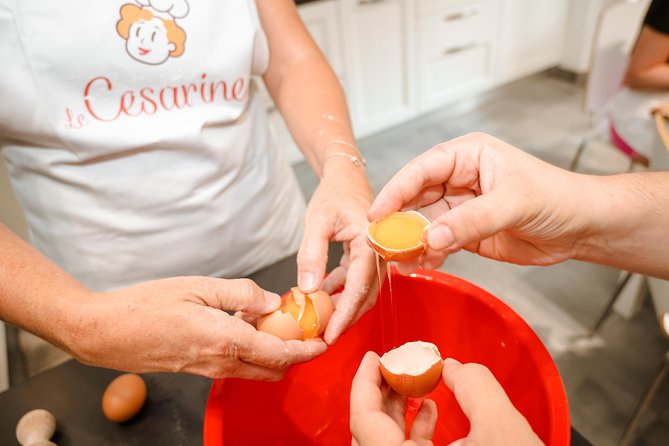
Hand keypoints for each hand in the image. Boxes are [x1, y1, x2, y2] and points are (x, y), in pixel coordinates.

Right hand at [69, 277, 326, 378]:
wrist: (106, 332)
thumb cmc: (147, 305)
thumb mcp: (198, 288)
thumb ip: (240, 294)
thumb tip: (272, 301)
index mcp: (227, 340)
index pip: (281, 353)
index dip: (308, 350)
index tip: (325, 341)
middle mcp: (222, 362)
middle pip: (274, 370)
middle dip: (296, 356)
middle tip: (306, 331)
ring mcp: (209, 370)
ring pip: (256, 370)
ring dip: (274, 354)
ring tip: (279, 325)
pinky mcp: (197, 370)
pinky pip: (236, 366)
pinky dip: (252, 353)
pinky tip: (246, 327)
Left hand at [297, 159, 378, 343]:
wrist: (346, 177)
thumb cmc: (333, 194)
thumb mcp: (317, 222)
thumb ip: (312, 255)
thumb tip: (308, 291)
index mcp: (372, 243)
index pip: (359, 287)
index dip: (345, 315)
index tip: (330, 336)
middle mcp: (380, 253)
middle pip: (365, 296)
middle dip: (345, 319)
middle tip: (322, 337)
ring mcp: (376, 257)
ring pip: (363, 292)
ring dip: (343, 308)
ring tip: (320, 322)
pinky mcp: (368, 258)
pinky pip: (358, 282)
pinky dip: (342, 293)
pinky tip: (323, 297)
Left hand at [349, 352, 542, 445]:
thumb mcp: (503, 428)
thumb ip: (475, 387)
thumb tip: (453, 368)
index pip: (363, 420)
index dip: (364, 383)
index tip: (374, 357)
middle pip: (370, 431)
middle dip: (381, 392)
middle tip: (394, 364)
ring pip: (385, 443)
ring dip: (396, 410)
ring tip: (412, 380)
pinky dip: (412, 430)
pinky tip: (430, 409)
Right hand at [368, 132, 584, 274]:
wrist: (582, 227)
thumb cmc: (556, 197)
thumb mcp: (515, 202)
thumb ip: (472, 219)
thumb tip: (431, 237)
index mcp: (467, 156)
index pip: (421, 170)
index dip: (396, 191)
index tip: (377, 214)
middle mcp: (458, 179)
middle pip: (415, 198)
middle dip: (399, 220)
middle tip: (381, 243)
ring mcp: (460, 207)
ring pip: (423, 223)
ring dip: (411, 241)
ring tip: (401, 260)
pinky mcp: (466, 233)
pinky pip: (437, 242)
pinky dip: (427, 254)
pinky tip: (422, 264)